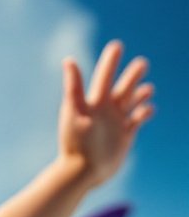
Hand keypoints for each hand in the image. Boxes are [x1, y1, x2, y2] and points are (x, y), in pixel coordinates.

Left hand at [58, 40, 153, 186]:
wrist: (81, 171)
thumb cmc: (75, 142)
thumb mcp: (74, 111)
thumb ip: (74, 86)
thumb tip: (68, 60)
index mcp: (93, 102)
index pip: (104, 77)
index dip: (110, 62)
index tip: (117, 45)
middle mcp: (105, 111)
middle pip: (121, 88)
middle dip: (132, 76)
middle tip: (142, 63)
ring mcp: (116, 123)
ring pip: (131, 103)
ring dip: (140, 94)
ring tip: (148, 88)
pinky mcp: (124, 136)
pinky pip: (137, 121)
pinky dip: (144, 113)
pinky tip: (148, 109)